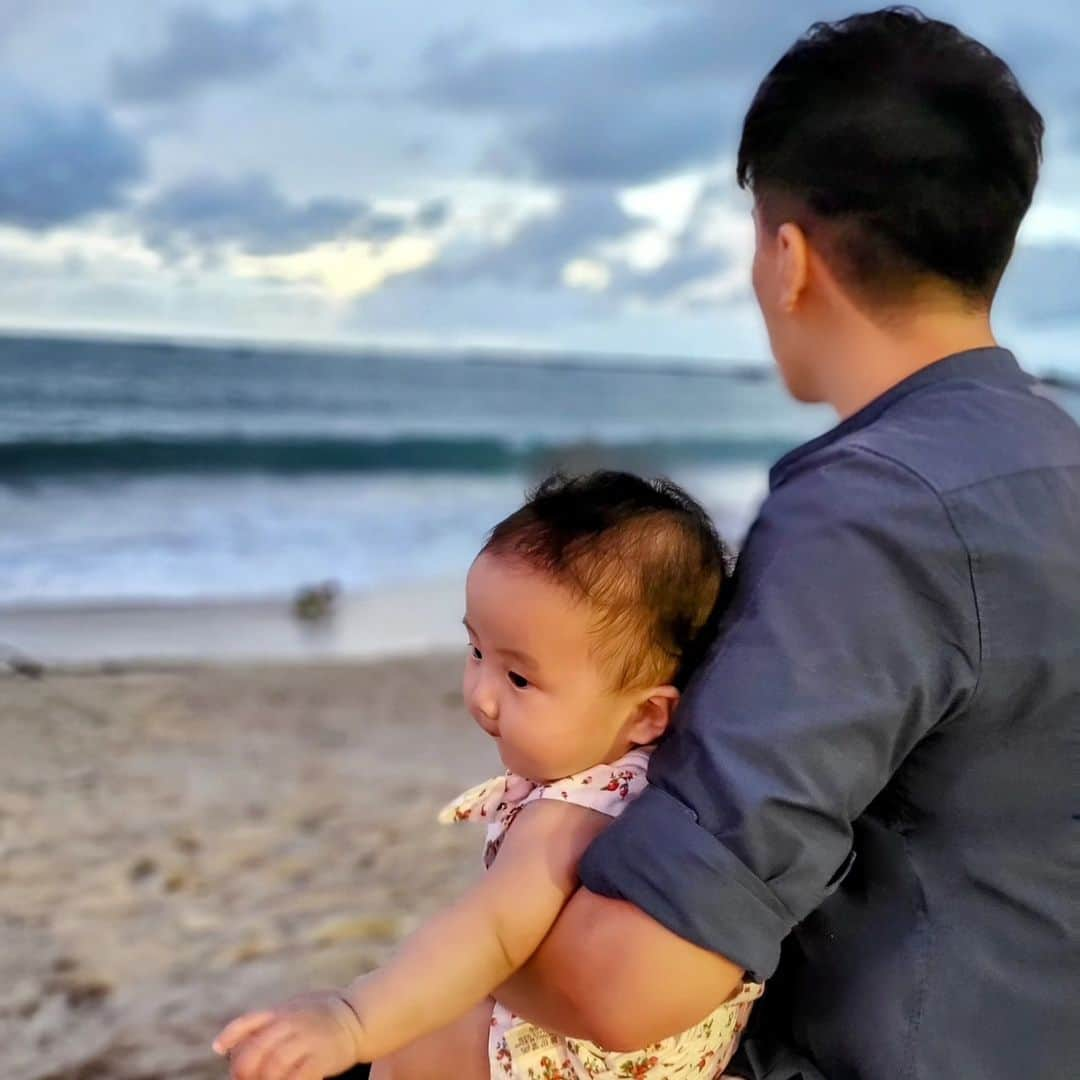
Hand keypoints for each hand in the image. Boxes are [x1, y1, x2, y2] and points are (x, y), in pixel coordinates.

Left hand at [212, 989, 365, 1078]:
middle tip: (246, 1079)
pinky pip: (299, 1077)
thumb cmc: (323, 1014)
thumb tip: (234, 1040)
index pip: (247, 1022)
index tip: (219, 1050)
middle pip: (255, 1051)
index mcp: (282, 1010)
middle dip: (243, 1071)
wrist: (360, 1014)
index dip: (229, 1037)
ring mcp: (308, 1039)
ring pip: (273, 1067)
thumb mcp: (295, 1007)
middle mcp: (292, 1023)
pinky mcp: (323, 1056)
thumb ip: (270, 1020)